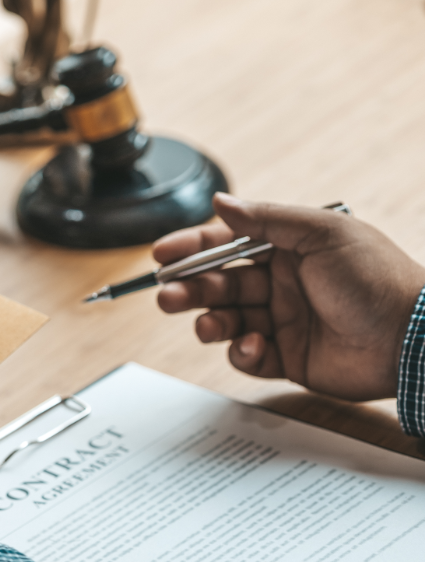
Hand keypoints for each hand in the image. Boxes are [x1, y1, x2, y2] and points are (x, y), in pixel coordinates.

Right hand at [155, 193, 424, 400]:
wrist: (413, 338)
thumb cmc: (377, 279)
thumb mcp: (323, 232)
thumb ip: (267, 218)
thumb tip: (222, 202)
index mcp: (289, 250)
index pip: (227, 245)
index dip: (192, 249)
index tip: (162, 255)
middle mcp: (282, 284)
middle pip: (219, 284)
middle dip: (189, 289)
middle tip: (168, 296)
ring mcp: (283, 322)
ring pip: (226, 321)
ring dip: (208, 321)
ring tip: (206, 325)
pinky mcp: (287, 358)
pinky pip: (248, 356)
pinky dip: (242, 352)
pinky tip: (254, 346)